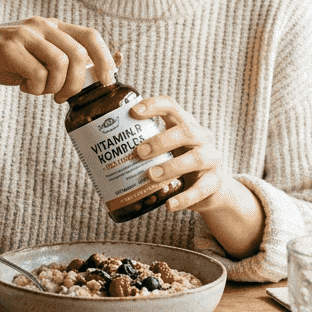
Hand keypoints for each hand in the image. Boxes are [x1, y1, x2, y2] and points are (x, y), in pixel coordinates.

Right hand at [0, 17, 116, 102]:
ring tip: (37, 90)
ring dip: (52, 87)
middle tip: (61, 98)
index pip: (91, 36)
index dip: (105, 59)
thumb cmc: (3, 59)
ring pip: (60, 65)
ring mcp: (25, 34)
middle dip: (75, 84)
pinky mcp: (8, 47)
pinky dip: (34, 88)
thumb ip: (64, 62)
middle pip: (77, 55)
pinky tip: (23, 86)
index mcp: (52, 26)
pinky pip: (37, 74)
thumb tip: (101, 71)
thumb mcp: (37, 57)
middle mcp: (42, 25)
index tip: (107, 81)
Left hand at [130, 95, 264, 258]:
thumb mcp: (166, 150)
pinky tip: (169, 205)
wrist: (210, 188)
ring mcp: (212, 159)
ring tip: (150, 176)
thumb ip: (143, 145)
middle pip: (186, 131)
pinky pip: (201, 190)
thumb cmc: (178, 163)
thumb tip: (96, 148)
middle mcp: (202, 138)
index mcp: (185, 124)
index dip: (153, 106)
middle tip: (138, 153)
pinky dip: (184, 198)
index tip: (133, 112)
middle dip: (161, 140)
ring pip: (196, 158)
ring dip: (171, 167)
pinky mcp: (215, 183)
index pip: (172, 106)